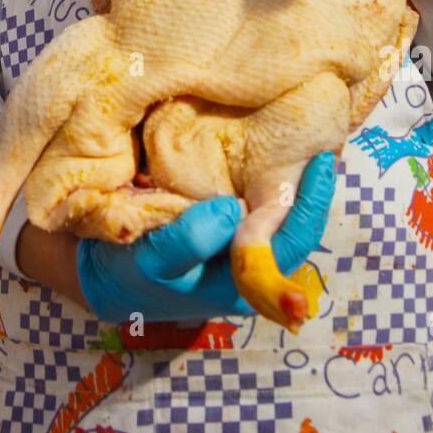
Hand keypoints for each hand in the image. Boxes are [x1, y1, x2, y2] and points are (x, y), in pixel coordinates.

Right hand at [76, 153, 335, 322]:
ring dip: (297, 188)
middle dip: (313, 191)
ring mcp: (239, 257)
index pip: (292, 244)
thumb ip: (189, 239)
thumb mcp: (152, 259)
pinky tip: (278, 160)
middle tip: (324, 146)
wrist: (108, 276)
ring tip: (310, 149)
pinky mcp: (227, 239)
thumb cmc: (131, 271)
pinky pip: (261, 213)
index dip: (311, 204)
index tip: (321, 161)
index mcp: (240, 286)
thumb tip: (232, 209)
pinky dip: (273, 186)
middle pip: (297, 232)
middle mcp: (249, 275)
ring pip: (282, 223)